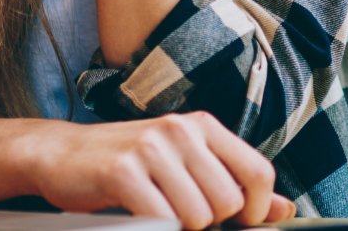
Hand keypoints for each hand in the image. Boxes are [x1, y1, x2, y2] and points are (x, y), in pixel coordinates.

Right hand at [21, 112, 297, 229]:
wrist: (61, 154)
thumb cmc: (128, 164)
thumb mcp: (185, 165)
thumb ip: (234, 184)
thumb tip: (286, 210)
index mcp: (202, 126)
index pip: (258, 172)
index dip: (255, 209)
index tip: (234, 221)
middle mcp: (180, 130)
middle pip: (227, 203)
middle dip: (208, 222)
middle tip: (177, 212)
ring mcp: (151, 148)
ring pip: (198, 217)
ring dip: (178, 227)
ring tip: (155, 211)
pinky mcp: (123, 171)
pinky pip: (161, 220)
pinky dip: (154, 227)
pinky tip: (138, 215)